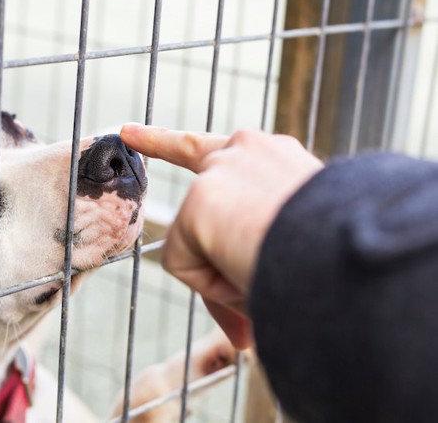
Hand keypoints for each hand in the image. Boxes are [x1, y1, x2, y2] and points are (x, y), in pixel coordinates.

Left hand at [120, 124, 322, 347]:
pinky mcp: (199, 203)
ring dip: (225, 272)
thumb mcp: (295, 258)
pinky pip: (189, 264)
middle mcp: (246, 151)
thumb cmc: (335, 256)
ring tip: (268, 270)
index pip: (230, 147)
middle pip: (192, 151)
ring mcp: (220, 173)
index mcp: (277, 160)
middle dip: (156, 139)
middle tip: (128, 130)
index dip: (179, 140)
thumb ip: (258, 284)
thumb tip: (240, 341)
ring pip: (200, 238)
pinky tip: (248, 270)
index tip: (143, 129)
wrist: (344, 247)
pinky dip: (214, 283)